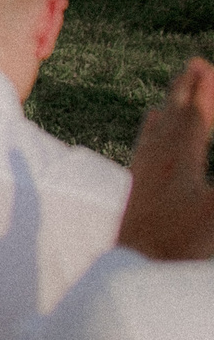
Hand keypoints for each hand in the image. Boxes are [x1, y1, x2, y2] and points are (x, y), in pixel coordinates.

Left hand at [118, 57, 213, 261]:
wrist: (134, 274)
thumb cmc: (182, 244)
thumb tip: (203, 130)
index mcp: (177, 160)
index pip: (194, 116)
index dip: (204, 92)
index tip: (205, 65)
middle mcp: (155, 162)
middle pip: (171, 117)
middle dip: (184, 92)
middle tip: (193, 67)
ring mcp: (143, 179)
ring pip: (155, 135)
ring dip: (167, 112)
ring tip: (169, 99)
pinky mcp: (136, 197)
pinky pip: (143, 155)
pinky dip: (151, 138)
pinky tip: (149, 139)